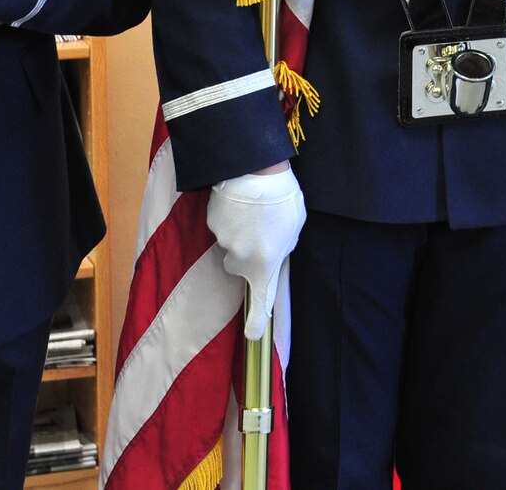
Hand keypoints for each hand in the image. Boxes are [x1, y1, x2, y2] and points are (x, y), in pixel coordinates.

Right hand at [206, 168, 306, 341]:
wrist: (254, 170)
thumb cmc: (282, 199)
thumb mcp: (294, 228)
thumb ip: (283, 246)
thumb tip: (274, 250)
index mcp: (265, 263)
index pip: (261, 300)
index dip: (257, 320)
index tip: (253, 335)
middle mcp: (240, 258)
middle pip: (239, 264)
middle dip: (247, 252)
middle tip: (261, 229)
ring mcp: (223, 241)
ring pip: (230, 243)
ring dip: (240, 230)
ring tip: (254, 209)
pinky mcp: (212, 223)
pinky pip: (221, 224)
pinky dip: (229, 217)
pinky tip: (240, 201)